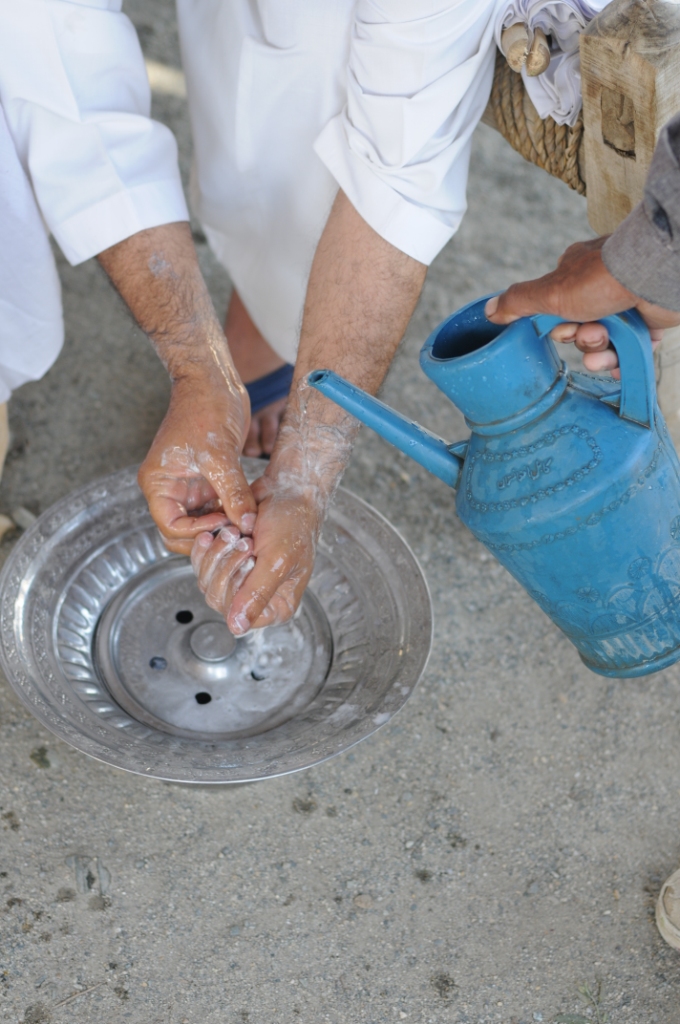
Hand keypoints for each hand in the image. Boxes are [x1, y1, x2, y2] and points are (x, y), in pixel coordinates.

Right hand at [138, 370, 256, 555]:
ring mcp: (189, 487)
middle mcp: (170, 489)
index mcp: (158, 484)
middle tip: (236, 531)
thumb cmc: (205, 408)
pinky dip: (230, 514)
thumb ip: (232, 493)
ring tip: (245, 524)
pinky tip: (249, 512)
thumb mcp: (220, 454)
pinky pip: (216, 509)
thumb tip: (245, 525)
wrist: (214, 381)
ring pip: (201, 524)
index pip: (170, 528)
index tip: (224, 524)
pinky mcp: (208, 481)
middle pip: (182, 533)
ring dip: (221, 527)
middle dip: (208, 536)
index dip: (196, 533)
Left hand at [191, 468, 321, 634]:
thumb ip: (257, 594)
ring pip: (207, 582)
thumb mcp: (277, 561)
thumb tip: (237, 627)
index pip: (240, 615)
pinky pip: (202, 566)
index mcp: (278, 605)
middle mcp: (257, 597)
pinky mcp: (225, 563)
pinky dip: (206, 547)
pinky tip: (218, 532)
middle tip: (244, 541)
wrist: (286, 491)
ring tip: (235, 533)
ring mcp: (240, 580)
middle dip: (225, 565)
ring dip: (217, 553)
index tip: (249, 559)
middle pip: (219, 599)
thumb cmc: (293, 522)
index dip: (236, 587)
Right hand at [485, 238, 679, 377]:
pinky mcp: (646, 318)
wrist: (655, 275)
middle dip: (582, 339)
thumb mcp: (550, 291)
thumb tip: (488, 311)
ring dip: (601, 351)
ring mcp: (624, 303)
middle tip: (593, 332)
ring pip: (603, 342)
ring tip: (610, 344)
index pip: (556, 311)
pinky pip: (629, 348)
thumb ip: (519, 302)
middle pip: (578, 330)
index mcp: (574, 275)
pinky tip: (622, 360)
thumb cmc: (603, 277)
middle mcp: (599, 287)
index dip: (558, 328)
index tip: (566, 327)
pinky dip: (624, 358)